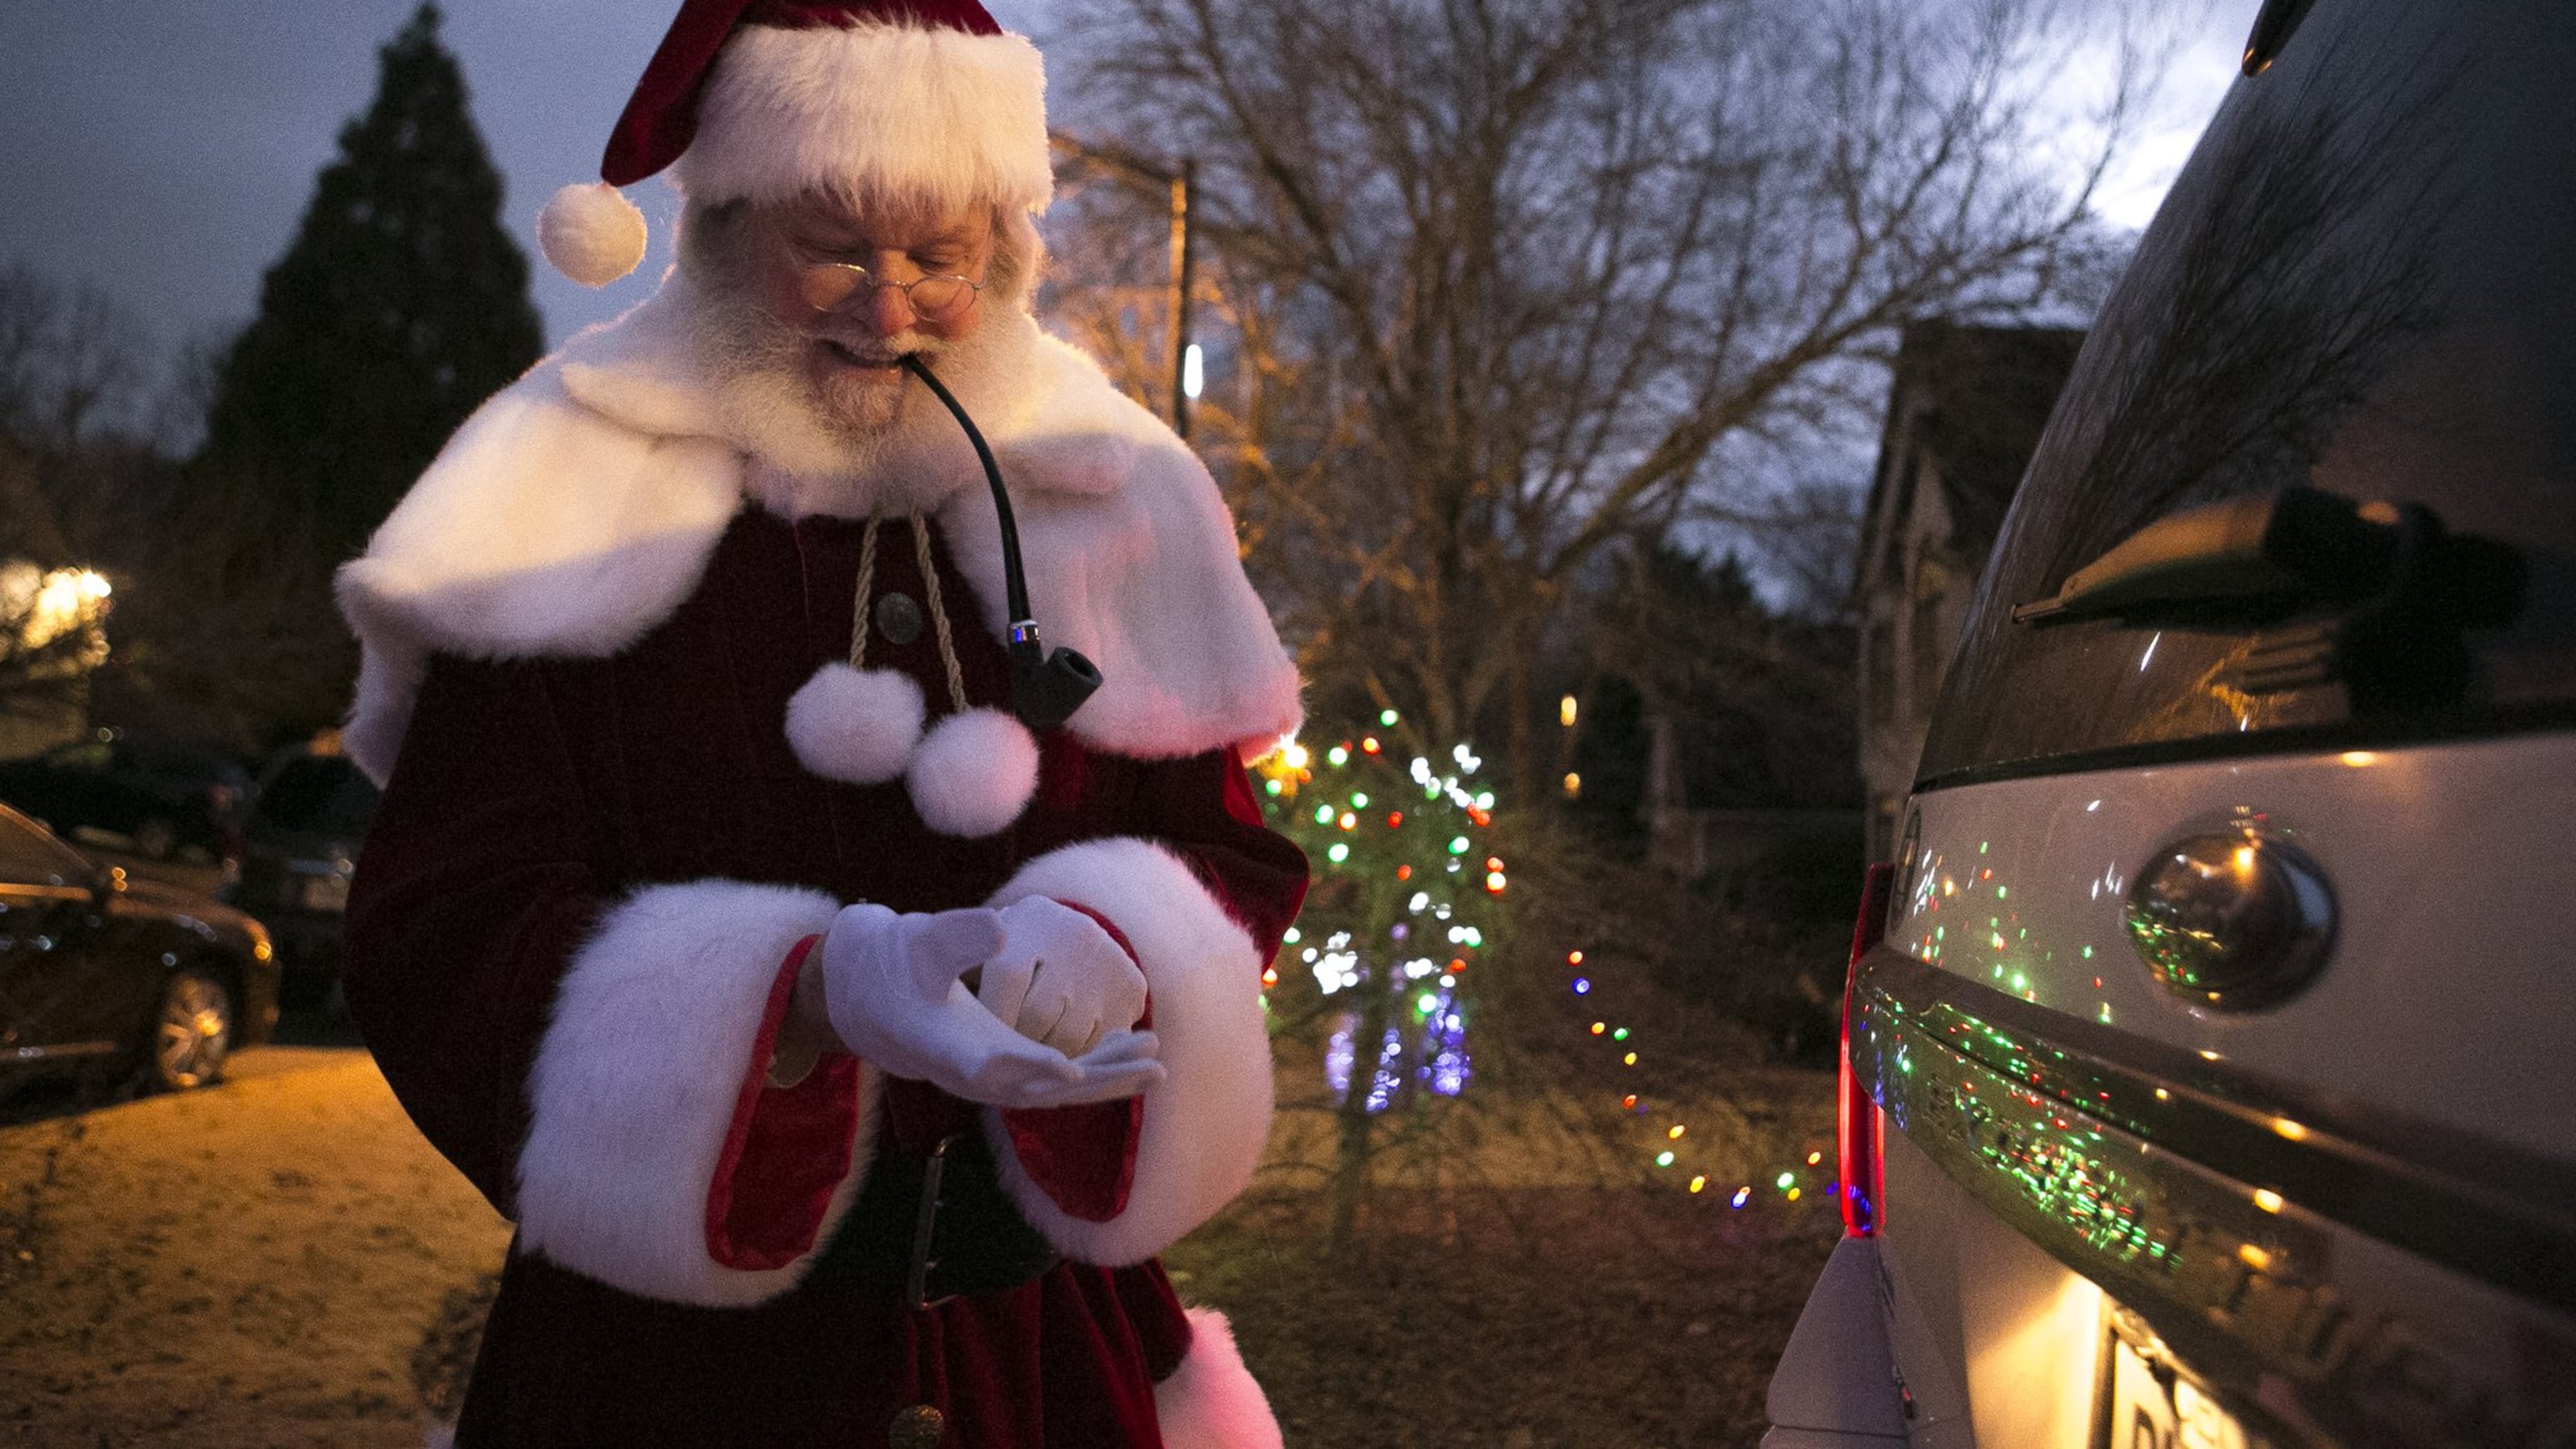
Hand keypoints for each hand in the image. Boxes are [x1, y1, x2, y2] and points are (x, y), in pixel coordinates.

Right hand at [816, 904, 1163, 1107]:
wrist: (877, 1002)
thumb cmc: (897, 965)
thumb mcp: (921, 941)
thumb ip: (959, 936)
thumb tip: (1003, 928)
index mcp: (943, 1047)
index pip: (988, 1066)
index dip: (1028, 1069)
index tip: (1069, 1068)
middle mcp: (971, 1075)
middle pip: (1040, 1088)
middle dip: (1098, 1080)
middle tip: (1150, 1066)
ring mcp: (991, 1079)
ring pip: (1056, 1088)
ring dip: (1107, 1077)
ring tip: (1156, 1058)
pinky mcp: (1008, 1071)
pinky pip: (1056, 1080)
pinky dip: (1094, 1070)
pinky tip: (1131, 1051)